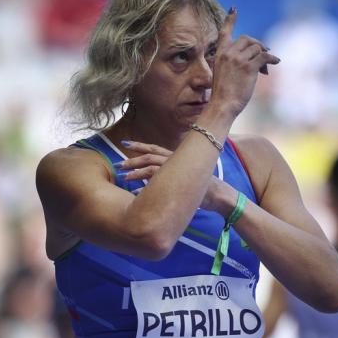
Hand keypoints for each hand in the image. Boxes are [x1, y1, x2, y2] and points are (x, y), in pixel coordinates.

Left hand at [115, 141, 236, 215]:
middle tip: (118, 163)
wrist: (218, 195)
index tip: (125, 142)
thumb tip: (153, 177)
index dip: (140, 145)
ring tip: (124, 177)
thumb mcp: (184, 175)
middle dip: (132, 159)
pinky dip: (144, 189)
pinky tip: (134, 193)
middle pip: (150, 156)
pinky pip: (157, 185)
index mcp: (175, 157)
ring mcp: (177, 173)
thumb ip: (170, 173)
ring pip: (151, 168)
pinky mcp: (178, 185)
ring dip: (136, 173)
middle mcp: (175, 162)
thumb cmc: (201, 186)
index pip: (154, 148)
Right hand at [209, 8, 280, 116]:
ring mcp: (238, 59)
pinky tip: (276, 62)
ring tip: (264, 69)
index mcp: (220, 54)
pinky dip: (272, 58)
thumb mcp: (222, 73)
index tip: (234, 9)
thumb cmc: (223, 94)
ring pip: (257, 48)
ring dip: (263, 56)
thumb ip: (233, 62)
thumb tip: (257, 59)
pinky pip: (264, 57)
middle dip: (257, 44)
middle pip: (247, 39)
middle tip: (263, 54)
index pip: (224, 32)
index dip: (230, 20)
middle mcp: (228, 53)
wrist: (222, 105)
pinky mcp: (248, 67)